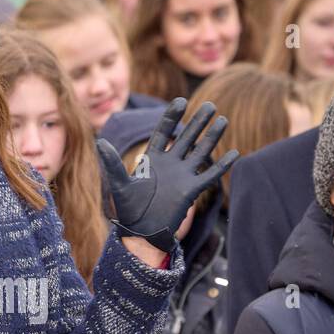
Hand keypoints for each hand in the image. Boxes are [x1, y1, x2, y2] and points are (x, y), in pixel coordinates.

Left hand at [96, 99, 239, 252]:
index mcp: (152, 159)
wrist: (141, 233)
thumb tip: (100, 142)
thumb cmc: (128, 210)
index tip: (182, 100)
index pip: (164, 132)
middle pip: (187, 138)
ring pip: (200, 152)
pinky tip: (234, 153)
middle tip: (210, 105)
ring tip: (222, 120)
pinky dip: (222, 165)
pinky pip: (209, 175)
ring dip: (211, 137)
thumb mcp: (119, 185)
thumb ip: (112, 163)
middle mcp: (170, 164)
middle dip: (198, 122)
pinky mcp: (191, 190)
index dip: (173, 116)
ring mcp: (182, 176)